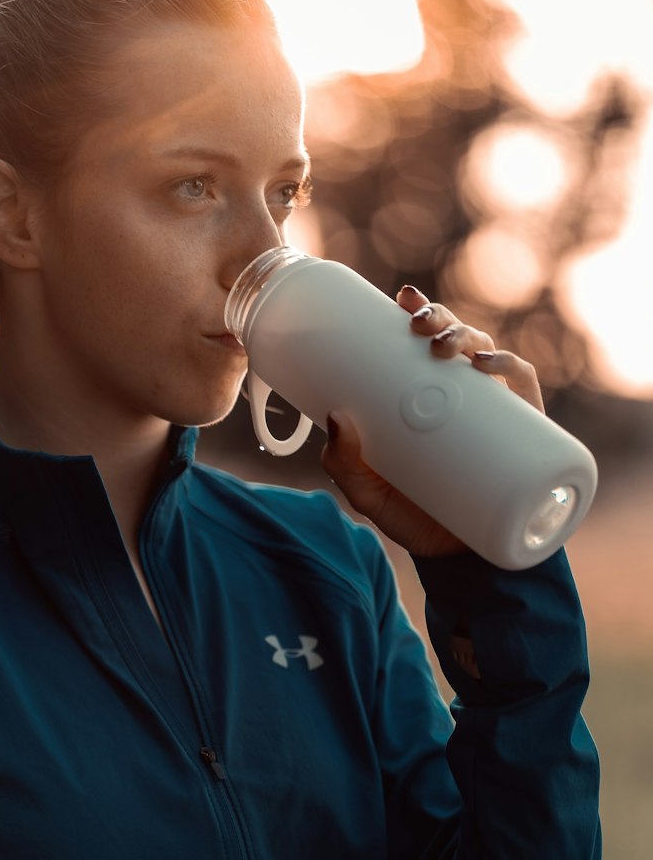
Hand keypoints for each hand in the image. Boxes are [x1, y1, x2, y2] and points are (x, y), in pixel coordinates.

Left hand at [319, 284, 544, 556]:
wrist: (457, 562)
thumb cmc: (412, 518)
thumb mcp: (367, 492)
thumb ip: (344, 464)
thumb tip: (336, 417)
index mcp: (427, 396)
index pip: (427, 343)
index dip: (420, 311)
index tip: (402, 298)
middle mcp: (463, 396)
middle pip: (457, 339)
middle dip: (440, 319)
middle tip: (418, 324)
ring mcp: (495, 411)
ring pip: (488, 354)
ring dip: (469, 336)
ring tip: (445, 345)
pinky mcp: (524, 430)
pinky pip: (524, 387)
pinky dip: (510, 368)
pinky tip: (488, 365)